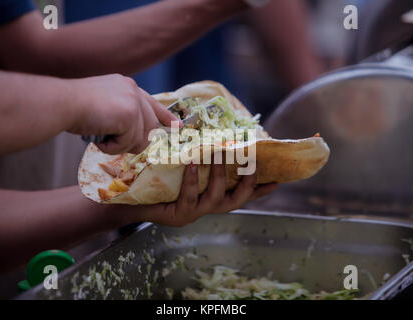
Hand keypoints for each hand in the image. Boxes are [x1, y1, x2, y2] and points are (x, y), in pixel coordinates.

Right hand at [68, 74, 180, 153]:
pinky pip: (128, 143)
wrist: (60, 103)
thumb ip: (121, 115)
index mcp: (127, 86)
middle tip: (111, 143)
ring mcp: (133, 101)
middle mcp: (133, 90)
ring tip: (99, 136)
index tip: (177, 127)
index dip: (166, 117)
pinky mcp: (130, 114)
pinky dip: (111, 147)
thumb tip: (140, 138)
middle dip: (132, 142)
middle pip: (149, 128)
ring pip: (139, 139)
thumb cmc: (72, 107)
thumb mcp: (102, 106)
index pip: (153, 104)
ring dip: (118, 145)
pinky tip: (98, 137)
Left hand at [127, 163, 278, 226]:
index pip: (242, 195)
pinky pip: (190, 196)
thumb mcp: (186, 169)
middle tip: (253, 163)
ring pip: (216, 197)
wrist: (135, 200)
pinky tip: (192, 164)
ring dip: (219, 174)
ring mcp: (195, 213)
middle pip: (237, 200)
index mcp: (213, 198)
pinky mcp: (179, 215)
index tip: (278, 181)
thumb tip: (213, 135)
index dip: (260, 190)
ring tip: (218, 153)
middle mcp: (208, 208)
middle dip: (248, 183)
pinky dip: (192, 179)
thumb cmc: (162, 180)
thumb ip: (202, 159)